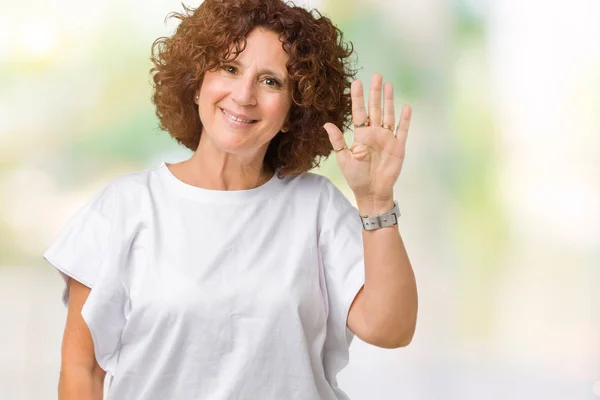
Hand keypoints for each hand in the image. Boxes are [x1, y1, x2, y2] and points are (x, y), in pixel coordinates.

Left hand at [323, 73, 411, 212]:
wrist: (372, 193)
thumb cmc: (356, 178)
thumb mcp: (344, 159)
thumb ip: (338, 142)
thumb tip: (326, 125)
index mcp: (361, 136)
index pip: (359, 112)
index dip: (358, 98)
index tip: (356, 83)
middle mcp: (374, 134)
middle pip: (375, 109)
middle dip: (375, 93)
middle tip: (376, 75)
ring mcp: (387, 139)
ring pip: (388, 115)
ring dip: (389, 101)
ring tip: (389, 85)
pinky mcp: (398, 147)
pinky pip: (402, 131)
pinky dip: (405, 120)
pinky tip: (406, 107)